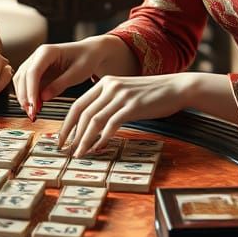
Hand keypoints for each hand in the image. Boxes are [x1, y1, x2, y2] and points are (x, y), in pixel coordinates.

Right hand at [13, 35, 133, 119]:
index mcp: (47, 51)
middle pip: (23, 76)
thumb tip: (43, 98)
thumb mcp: (77, 73)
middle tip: (32, 114)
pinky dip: (28, 95)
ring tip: (33, 113)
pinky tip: (35, 107)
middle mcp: (38, 55)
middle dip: (25, 97)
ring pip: (21, 80)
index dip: (31, 90)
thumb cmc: (86, 59)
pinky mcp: (36, 71)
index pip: (33, 72)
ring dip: (24, 97)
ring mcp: (35, 62)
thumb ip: (60, 85)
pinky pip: (26, 83)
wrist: (90, 52)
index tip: (33, 107)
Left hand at [59, 73, 191, 155]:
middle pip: (82, 113)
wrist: (176, 88)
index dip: (67, 124)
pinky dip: (103, 138)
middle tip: (66, 150)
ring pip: (94, 120)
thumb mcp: (125, 93)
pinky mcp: (132, 106)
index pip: (78, 104)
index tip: (61, 139)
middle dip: (71, 134)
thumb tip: (93, 126)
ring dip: (84, 140)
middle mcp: (110, 86)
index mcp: (105, 83)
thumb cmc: (151, 95)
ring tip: (79, 154)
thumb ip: (109, 104)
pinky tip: (99, 148)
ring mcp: (121, 96)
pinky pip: (111, 124)